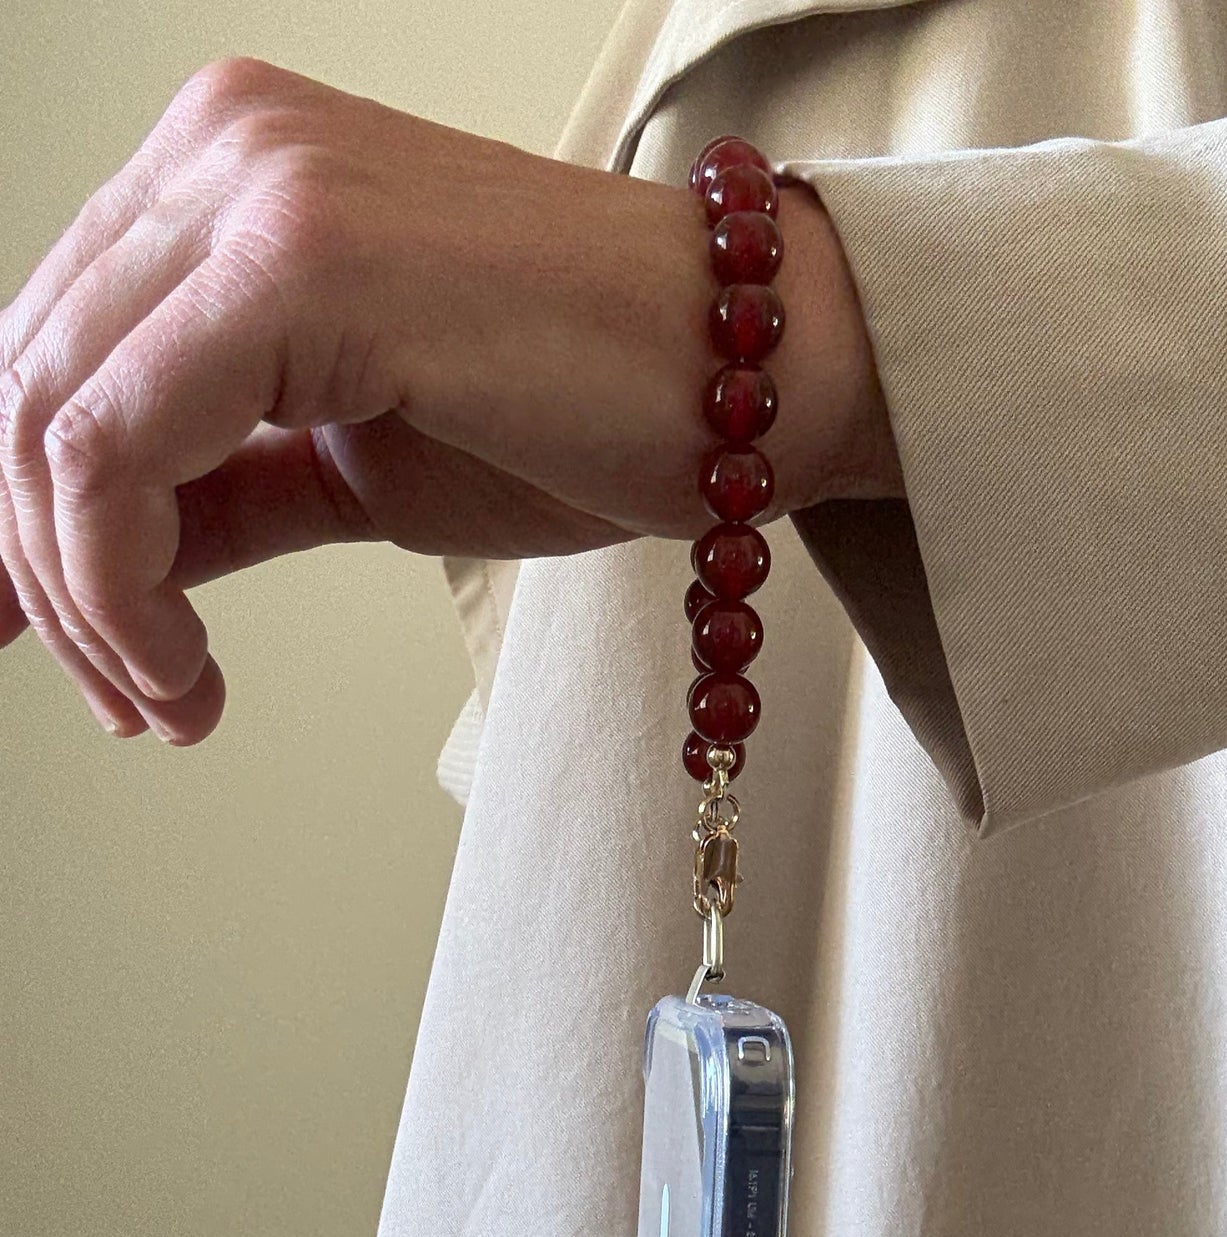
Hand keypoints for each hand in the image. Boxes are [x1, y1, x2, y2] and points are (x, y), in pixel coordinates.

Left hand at [0, 57, 900, 742]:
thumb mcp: (354, 464)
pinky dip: (120, 589)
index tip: (76, 648)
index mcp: (230, 174)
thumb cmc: (590, 411)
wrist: (755, 379)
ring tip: (166, 701)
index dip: (28, 526)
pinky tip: (186, 672)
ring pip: (46, 428)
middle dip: (49, 583)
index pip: (53, 359)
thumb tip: (85, 571)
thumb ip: (212, 495)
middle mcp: (227, 148)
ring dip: (85, 603)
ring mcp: (260, 184)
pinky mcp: (304, 256)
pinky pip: (117, 450)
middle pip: (24, 391)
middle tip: (129, 700)